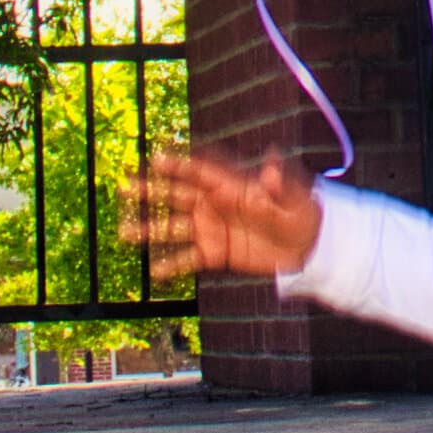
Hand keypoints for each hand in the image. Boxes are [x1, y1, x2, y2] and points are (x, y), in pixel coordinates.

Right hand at [132, 146, 326, 281]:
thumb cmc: (304, 214)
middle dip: (151, 191)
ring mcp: (213, 229)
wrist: (309, 247)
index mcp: (232, 185)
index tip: (155, 160)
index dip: (177, 164)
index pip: (199, 171)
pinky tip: (154, 272)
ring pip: (174, 227)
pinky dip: (172, 265)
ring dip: (149, 230)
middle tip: (124, 187)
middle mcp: (216, 204)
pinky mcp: (216, 253)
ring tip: (123, 233)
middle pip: (177, 195)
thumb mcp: (296, 197)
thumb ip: (280, 183)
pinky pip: (189, 259)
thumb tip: (272, 165)